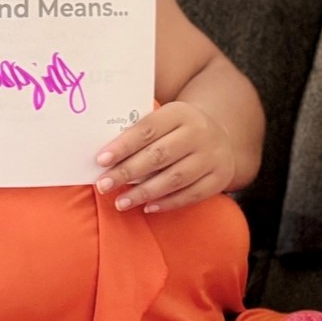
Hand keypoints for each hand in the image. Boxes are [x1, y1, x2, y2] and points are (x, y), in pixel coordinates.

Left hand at [94, 101, 234, 212]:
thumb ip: (139, 132)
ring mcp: (211, 157)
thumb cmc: (176, 129)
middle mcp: (198, 133)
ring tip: (121, 202)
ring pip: (174, 178)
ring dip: (144, 192)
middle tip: (103, 185)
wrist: (220, 135)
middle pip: (159, 155)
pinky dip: (168, 203)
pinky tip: (148, 207)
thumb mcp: (163, 119)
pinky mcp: (219, 178)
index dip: (123, 146)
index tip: (101, 160)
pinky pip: (191, 194)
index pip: (147, 129)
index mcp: (179, 113)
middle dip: (127, 172)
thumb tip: (106, 156)